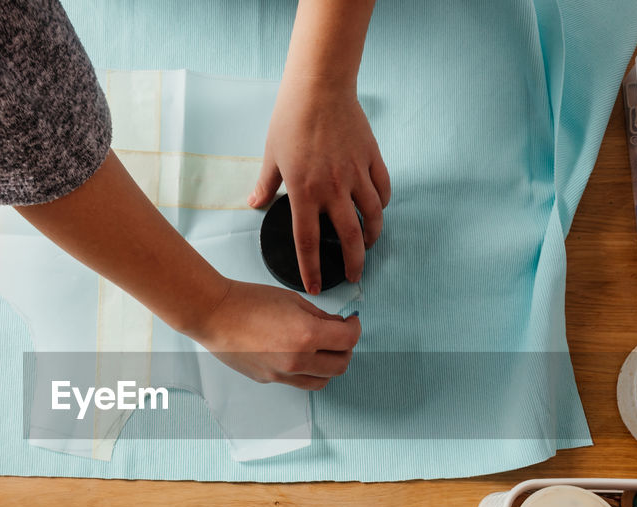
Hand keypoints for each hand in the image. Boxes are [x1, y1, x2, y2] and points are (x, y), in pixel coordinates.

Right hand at [188, 279, 360, 389]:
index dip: (355, 329)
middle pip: (340, 365)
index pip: (348, 340)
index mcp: (306, 336)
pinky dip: (306, 370)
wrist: (215, 314)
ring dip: (328, 366)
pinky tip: (298, 353)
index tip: (351, 323)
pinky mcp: (269, 380)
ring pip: (322, 381)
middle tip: (340, 336)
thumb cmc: (248, 301)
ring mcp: (282, 374)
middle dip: (346, 349)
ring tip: (321, 349)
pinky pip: (298, 381)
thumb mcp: (293, 300)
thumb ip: (320, 317)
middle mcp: (297, 360)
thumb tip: (336, 326)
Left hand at [249, 80, 390, 293]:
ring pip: (373, 216)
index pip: (308, 242)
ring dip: (372, 236)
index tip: (316, 287)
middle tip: (352, 276)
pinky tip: (377, 211)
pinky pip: (382, 189)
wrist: (319, 87)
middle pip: (349, 238)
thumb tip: (253, 204)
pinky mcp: (371, 158)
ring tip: (367, 246)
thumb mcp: (271, 154)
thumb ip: (265, 185)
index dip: (312, 269)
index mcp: (304, 193)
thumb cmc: (291, 118)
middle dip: (352, 264)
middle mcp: (333, 189)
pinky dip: (382, 205)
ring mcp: (356, 174)